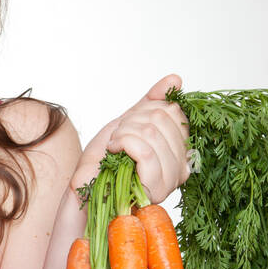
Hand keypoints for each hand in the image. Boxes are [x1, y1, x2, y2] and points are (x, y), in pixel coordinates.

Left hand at [72, 73, 190, 204]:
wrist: (86, 184)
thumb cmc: (105, 159)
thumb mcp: (128, 123)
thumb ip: (152, 102)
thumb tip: (175, 79)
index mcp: (180, 150)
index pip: (173, 112)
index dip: (143, 112)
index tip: (128, 127)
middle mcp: (181, 167)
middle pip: (162, 119)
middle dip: (131, 122)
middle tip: (118, 139)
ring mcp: (171, 180)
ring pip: (152, 133)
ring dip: (123, 134)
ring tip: (115, 147)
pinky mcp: (156, 189)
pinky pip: (146, 152)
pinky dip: (124, 144)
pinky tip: (114, 151)